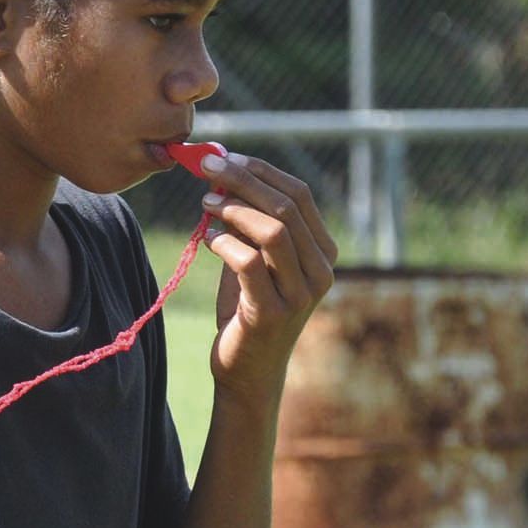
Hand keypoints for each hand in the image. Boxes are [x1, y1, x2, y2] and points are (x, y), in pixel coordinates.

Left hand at [193, 152, 337, 399]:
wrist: (246, 371)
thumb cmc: (247, 310)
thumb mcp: (252, 260)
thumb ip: (245, 223)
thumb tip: (220, 174)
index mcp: (323, 253)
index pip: (299, 195)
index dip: (260, 170)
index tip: (224, 157)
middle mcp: (321, 272)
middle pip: (286, 207)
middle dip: (242, 180)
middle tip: (206, 167)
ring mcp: (300, 294)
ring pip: (272, 231)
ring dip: (233, 209)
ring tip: (204, 204)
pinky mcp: (273, 314)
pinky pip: (248, 264)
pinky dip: (224, 243)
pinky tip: (207, 238)